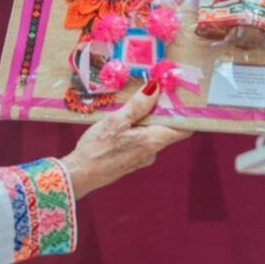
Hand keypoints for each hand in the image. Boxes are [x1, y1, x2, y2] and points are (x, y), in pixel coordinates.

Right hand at [59, 83, 189, 198]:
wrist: (79, 175)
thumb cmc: (97, 149)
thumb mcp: (116, 121)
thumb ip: (138, 105)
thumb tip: (156, 88)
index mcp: (153, 141)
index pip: (183, 129)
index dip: (185, 113)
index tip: (180, 96)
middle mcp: (152, 151)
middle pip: (168, 129)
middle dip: (162, 111)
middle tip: (154, 90)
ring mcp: (142, 157)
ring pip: (152, 134)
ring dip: (147, 119)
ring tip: (135, 102)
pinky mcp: (131, 160)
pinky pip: (141, 140)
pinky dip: (137, 129)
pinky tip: (123, 120)